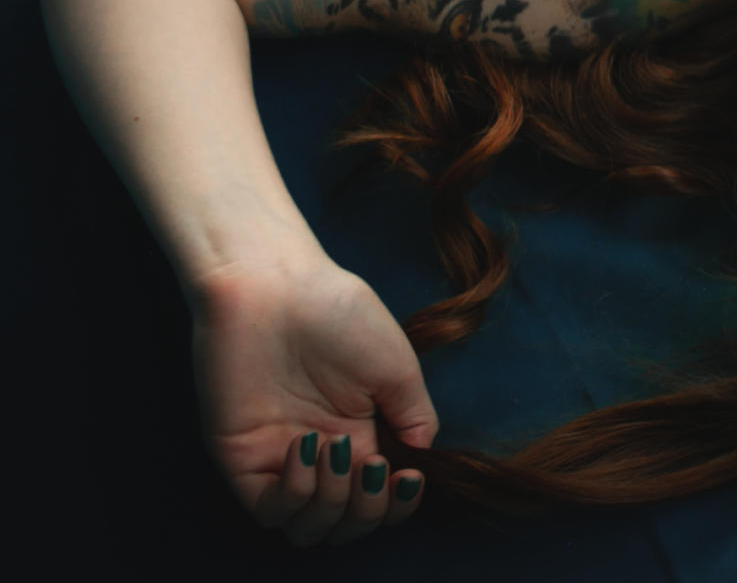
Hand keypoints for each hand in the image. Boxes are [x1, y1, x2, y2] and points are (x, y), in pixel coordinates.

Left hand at [189, 255, 438, 547]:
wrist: (277, 286)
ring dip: (334, 505)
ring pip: (308, 527)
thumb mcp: (397, 365)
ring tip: (340, 455)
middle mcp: (321, 455)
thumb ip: (415, 417)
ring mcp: (279, 460)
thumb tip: (420, 460)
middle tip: (375, 469)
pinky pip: (269, 508)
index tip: (409, 477)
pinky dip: (295, 493)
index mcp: (360, 435)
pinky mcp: (241, 458)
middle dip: (368, 512)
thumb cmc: (339, 313)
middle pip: (346, 524)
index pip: (379, 500)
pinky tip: (307, 449)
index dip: (396, 506)